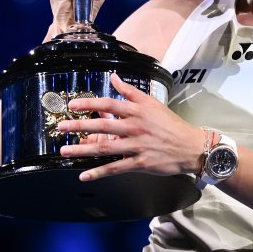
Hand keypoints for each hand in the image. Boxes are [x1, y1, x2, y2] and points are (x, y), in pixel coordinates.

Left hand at [58, 73, 204, 181]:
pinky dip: (99, 172)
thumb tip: (115, 77)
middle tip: (61, 128)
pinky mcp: (140, 163)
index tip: (72, 105)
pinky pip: (116, 168)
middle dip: (80, 126)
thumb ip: (131, 91)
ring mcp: (137, 146)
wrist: (190, 146)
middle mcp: (135, 127)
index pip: (109, 104)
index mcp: (137, 111)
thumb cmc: (170, 124)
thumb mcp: (152, 103)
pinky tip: (84, 175)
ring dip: (83, 150)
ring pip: (106, 148)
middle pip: (103, 125)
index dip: (89, 104)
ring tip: (65, 151)